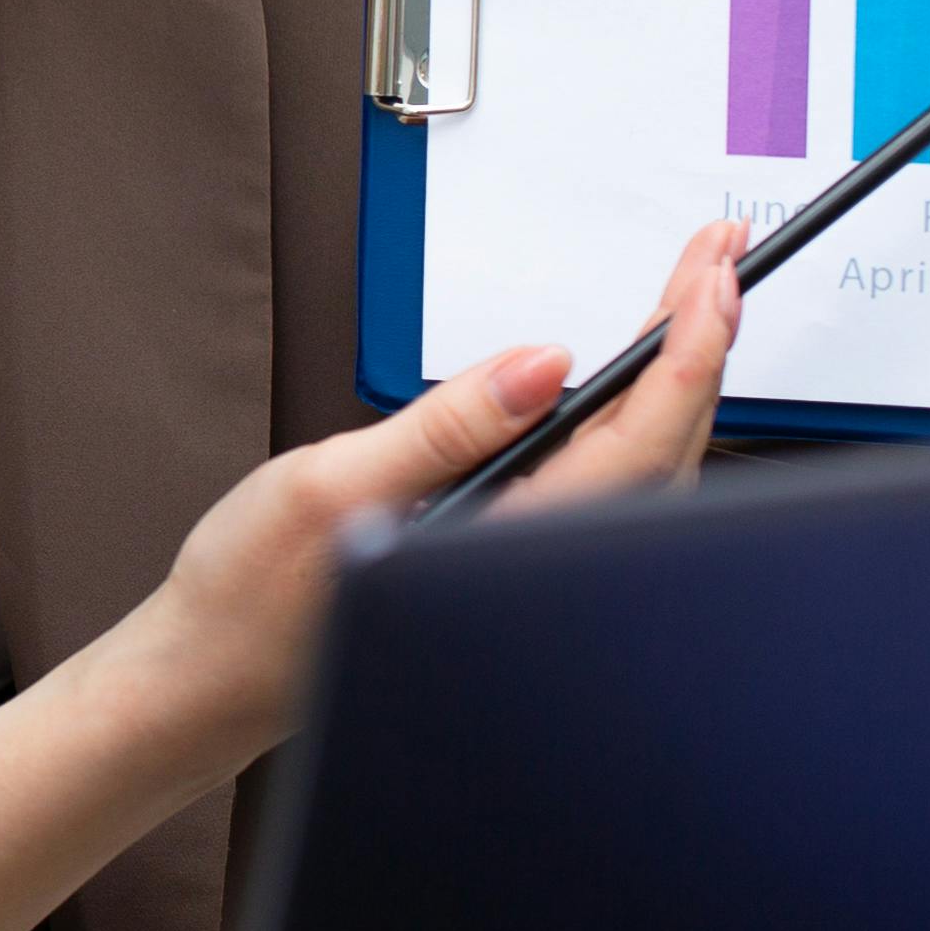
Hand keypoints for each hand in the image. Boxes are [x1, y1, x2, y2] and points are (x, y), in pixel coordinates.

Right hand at [109, 219, 746, 782]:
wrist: (213, 671)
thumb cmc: (257, 596)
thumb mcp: (334, 483)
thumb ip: (450, 423)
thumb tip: (544, 364)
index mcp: (508, 539)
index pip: (636, 436)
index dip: (687, 348)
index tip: (708, 276)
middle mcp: (537, 561)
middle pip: (661, 449)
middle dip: (701, 346)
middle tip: (716, 259)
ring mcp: (529, 565)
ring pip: (644, 472)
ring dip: (678, 383)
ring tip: (695, 300)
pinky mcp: (512, 559)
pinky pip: (607, 490)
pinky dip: (640, 422)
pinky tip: (638, 386)